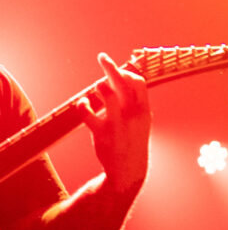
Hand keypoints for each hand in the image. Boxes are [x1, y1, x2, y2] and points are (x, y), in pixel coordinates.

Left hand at [77, 52, 150, 193]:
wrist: (129, 172)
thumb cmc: (133, 143)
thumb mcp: (141, 123)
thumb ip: (135, 102)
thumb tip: (126, 76)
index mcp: (142, 111)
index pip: (138, 82)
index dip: (127, 72)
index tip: (118, 71)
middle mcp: (131, 115)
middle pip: (122, 82)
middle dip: (111, 67)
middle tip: (102, 57)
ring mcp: (116, 124)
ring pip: (106, 93)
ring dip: (99, 86)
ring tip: (97, 88)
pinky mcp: (102, 134)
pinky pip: (87, 113)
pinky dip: (82, 105)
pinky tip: (83, 104)